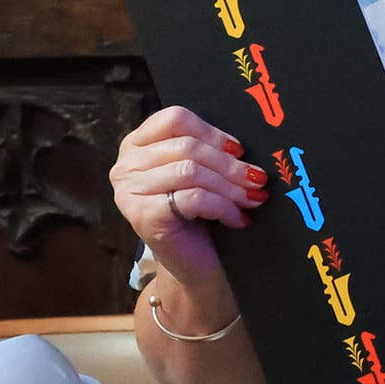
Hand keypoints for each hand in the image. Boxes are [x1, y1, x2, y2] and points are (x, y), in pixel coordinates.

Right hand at [108, 105, 268, 291]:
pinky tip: (238, 219)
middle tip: (258, 179)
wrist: (193, 264)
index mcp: (137, 145)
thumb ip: (208, 149)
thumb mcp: (201, 172)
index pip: (174, 118)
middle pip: (187, 147)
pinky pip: (193, 198)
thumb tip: (242, 142)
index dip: (212, 132)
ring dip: (230, 186)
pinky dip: (223, 207)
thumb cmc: (200, 213)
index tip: (240, 150)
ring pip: (190, 172)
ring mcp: (129, 192)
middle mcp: (125, 166)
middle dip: (230, 165)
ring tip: (253, 198)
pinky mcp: (142, 216)